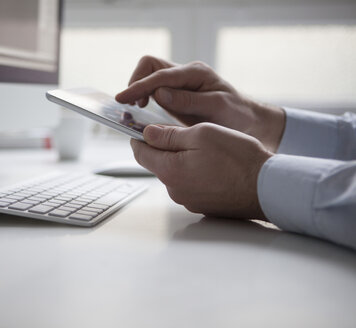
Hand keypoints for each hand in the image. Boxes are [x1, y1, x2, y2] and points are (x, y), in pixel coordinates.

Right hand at [116, 56, 285, 151]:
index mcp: (195, 73)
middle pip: (150, 66)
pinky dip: (144, 97)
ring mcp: (180, 82)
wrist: (248, 121)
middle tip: (130, 105)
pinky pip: (153, 88)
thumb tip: (159, 93)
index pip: (160, 75)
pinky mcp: (176, 93)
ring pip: (149, 75)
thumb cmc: (236, 114)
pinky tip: (143, 111)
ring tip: (135, 109)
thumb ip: (188, 100)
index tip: (123, 98)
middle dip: (136, 82)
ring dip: (138, 90)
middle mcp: (185, 74)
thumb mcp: (216, 108)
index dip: (139, 86)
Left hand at [130, 123, 272, 218]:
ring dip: (181, 160)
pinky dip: (195, 173)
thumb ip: (170, 135)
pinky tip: (213, 165)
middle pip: (158, 163)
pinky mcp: (201, 205)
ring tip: (204, 149)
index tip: (140, 126)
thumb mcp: (202, 134)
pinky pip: (190, 185)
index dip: (138, 137)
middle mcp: (174, 189)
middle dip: (164, 147)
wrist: (267, 187)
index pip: (140, 152)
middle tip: (180, 132)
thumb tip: (147, 133)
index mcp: (169, 170)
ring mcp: (188, 200)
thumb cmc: (238, 158)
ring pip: (175, 174)